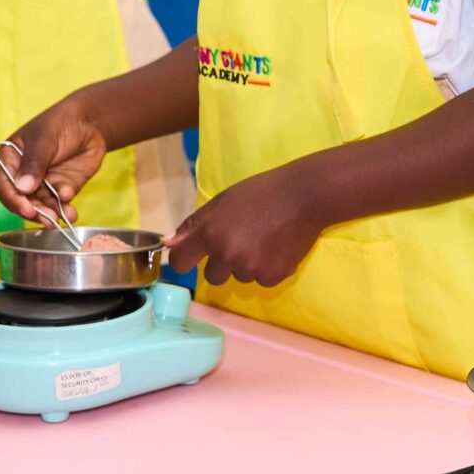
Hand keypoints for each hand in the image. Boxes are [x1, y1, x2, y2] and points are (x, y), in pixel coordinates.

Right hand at [0, 98, 109, 222]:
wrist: (89, 123)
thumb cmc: (59, 123)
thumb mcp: (44, 139)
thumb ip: (33, 163)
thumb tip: (22, 188)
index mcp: (10, 160)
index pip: (4, 185)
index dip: (13, 200)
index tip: (27, 209)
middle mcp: (23, 176)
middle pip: (22, 200)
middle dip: (35, 211)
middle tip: (49, 219)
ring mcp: (42, 184)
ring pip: (42, 205)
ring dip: (51, 214)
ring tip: (64, 217)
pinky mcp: (60, 188)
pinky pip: (60, 203)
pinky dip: (65, 209)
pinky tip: (71, 211)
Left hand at [165, 165, 325, 288]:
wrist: (305, 196)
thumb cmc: (261, 193)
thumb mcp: (221, 201)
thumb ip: (193, 225)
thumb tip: (168, 244)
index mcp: (210, 234)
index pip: (180, 262)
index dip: (184, 260)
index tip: (193, 257)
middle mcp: (227, 255)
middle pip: (213, 277)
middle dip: (224, 263)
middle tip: (243, 239)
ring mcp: (251, 268)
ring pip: (240, 277)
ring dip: (248, 264)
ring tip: (265, 239)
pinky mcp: (273, 276)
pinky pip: (262, 280)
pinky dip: (268, 267)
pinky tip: (278, 246)